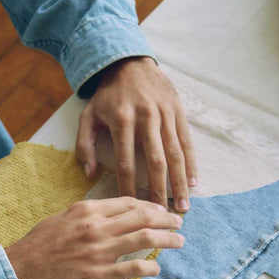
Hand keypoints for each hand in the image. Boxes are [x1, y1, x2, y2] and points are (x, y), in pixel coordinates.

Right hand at [4, 197, 183, 278]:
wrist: (18, 275)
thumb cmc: (35, 248)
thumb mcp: (59, 220)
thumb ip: (86, 216)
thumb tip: (109, 216)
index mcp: (87, 210)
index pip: (128, 202)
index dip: (150, 205)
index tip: (160, 209)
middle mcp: (96, 227)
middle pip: (143, 217)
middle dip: (166, 218)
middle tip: (178, 222)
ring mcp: (100, 251)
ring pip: (145, 238)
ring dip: (167, 239)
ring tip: (179, 241)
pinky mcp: (100, 275)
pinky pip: (135, 268)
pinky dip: (150, 268)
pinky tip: (157, 270)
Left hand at [75, 57, 196, 211]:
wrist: (130, 62)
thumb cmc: (107, 95)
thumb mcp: (88, 116)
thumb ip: (85, 145)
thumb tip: (90, 175)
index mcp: (121, 120)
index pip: (125, 161)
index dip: (129, 187)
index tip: (133, 208)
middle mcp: (146, 117)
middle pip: (155, 162)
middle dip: (160, 191)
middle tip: (164, 216)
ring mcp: (165, 114)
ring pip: (175, 154)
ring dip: (180, 183)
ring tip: (183, 206)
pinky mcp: (178, 112)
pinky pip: (186, 142)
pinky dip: (191, 164)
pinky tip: (193, 183)